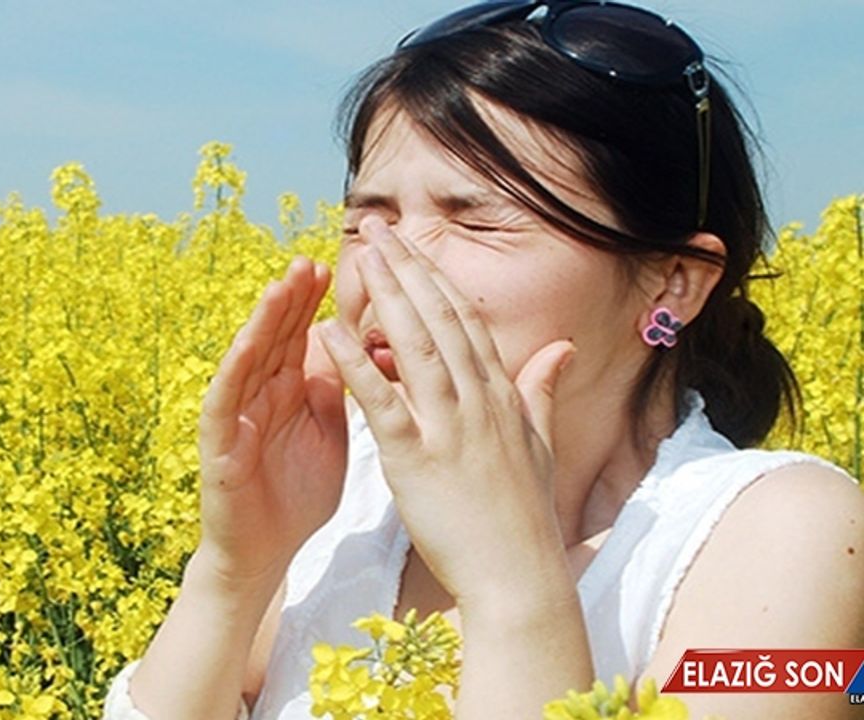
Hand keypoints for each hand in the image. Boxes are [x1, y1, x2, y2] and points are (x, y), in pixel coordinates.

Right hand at [197, 256, 349, 584]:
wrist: (267, 554)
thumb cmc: (297, 495)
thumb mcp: (330, 434)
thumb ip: (336, 391)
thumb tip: (355, 344)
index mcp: (290, 391)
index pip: (302, 335)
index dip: (316, 302)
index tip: (338, 266)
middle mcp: (260, 394)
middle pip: (276, 337)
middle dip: (292, 298)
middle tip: (310, 260)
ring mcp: (236, 415)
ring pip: (249, 358)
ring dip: (264, 322)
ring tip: (280, 287)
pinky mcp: (219, 444)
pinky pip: (225, 400)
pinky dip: (235, 370)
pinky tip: (248, 344)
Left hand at [315, 216, 576, 606]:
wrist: (519, 577)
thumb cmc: (523, 516)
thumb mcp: (540, 445)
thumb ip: (542, 391)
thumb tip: (563, 348)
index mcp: (500, 395)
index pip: (465, 320)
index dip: (435, 277)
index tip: (411, 244)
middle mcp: (478, 400)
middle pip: (439, 319)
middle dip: (407, 268)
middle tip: (376, 229)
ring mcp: (450, 427)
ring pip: (415, 346)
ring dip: (385, 296)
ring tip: (359, 257)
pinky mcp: (417, 459)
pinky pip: (383, 402)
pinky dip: (356, 364)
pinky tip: (330, 332)